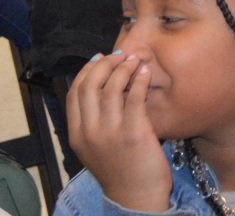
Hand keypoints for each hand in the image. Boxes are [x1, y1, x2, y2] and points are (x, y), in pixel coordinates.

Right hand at [67, 51, 172, 213]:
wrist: (136, 195)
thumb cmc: (121, 168)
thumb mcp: (96, 147)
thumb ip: (94, 122)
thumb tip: (103, 89)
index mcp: (76, 135)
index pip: (74, 94)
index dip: (86, 71)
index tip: (100, 58)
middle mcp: (88, 132)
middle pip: (89, 86)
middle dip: (104, 64)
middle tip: (119, 55)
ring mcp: (109, 132)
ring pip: (110, 88)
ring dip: (123, 68)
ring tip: (135, 59)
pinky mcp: (133, 132)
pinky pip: (134, 97)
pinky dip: (139, 80)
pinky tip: (145, 71)